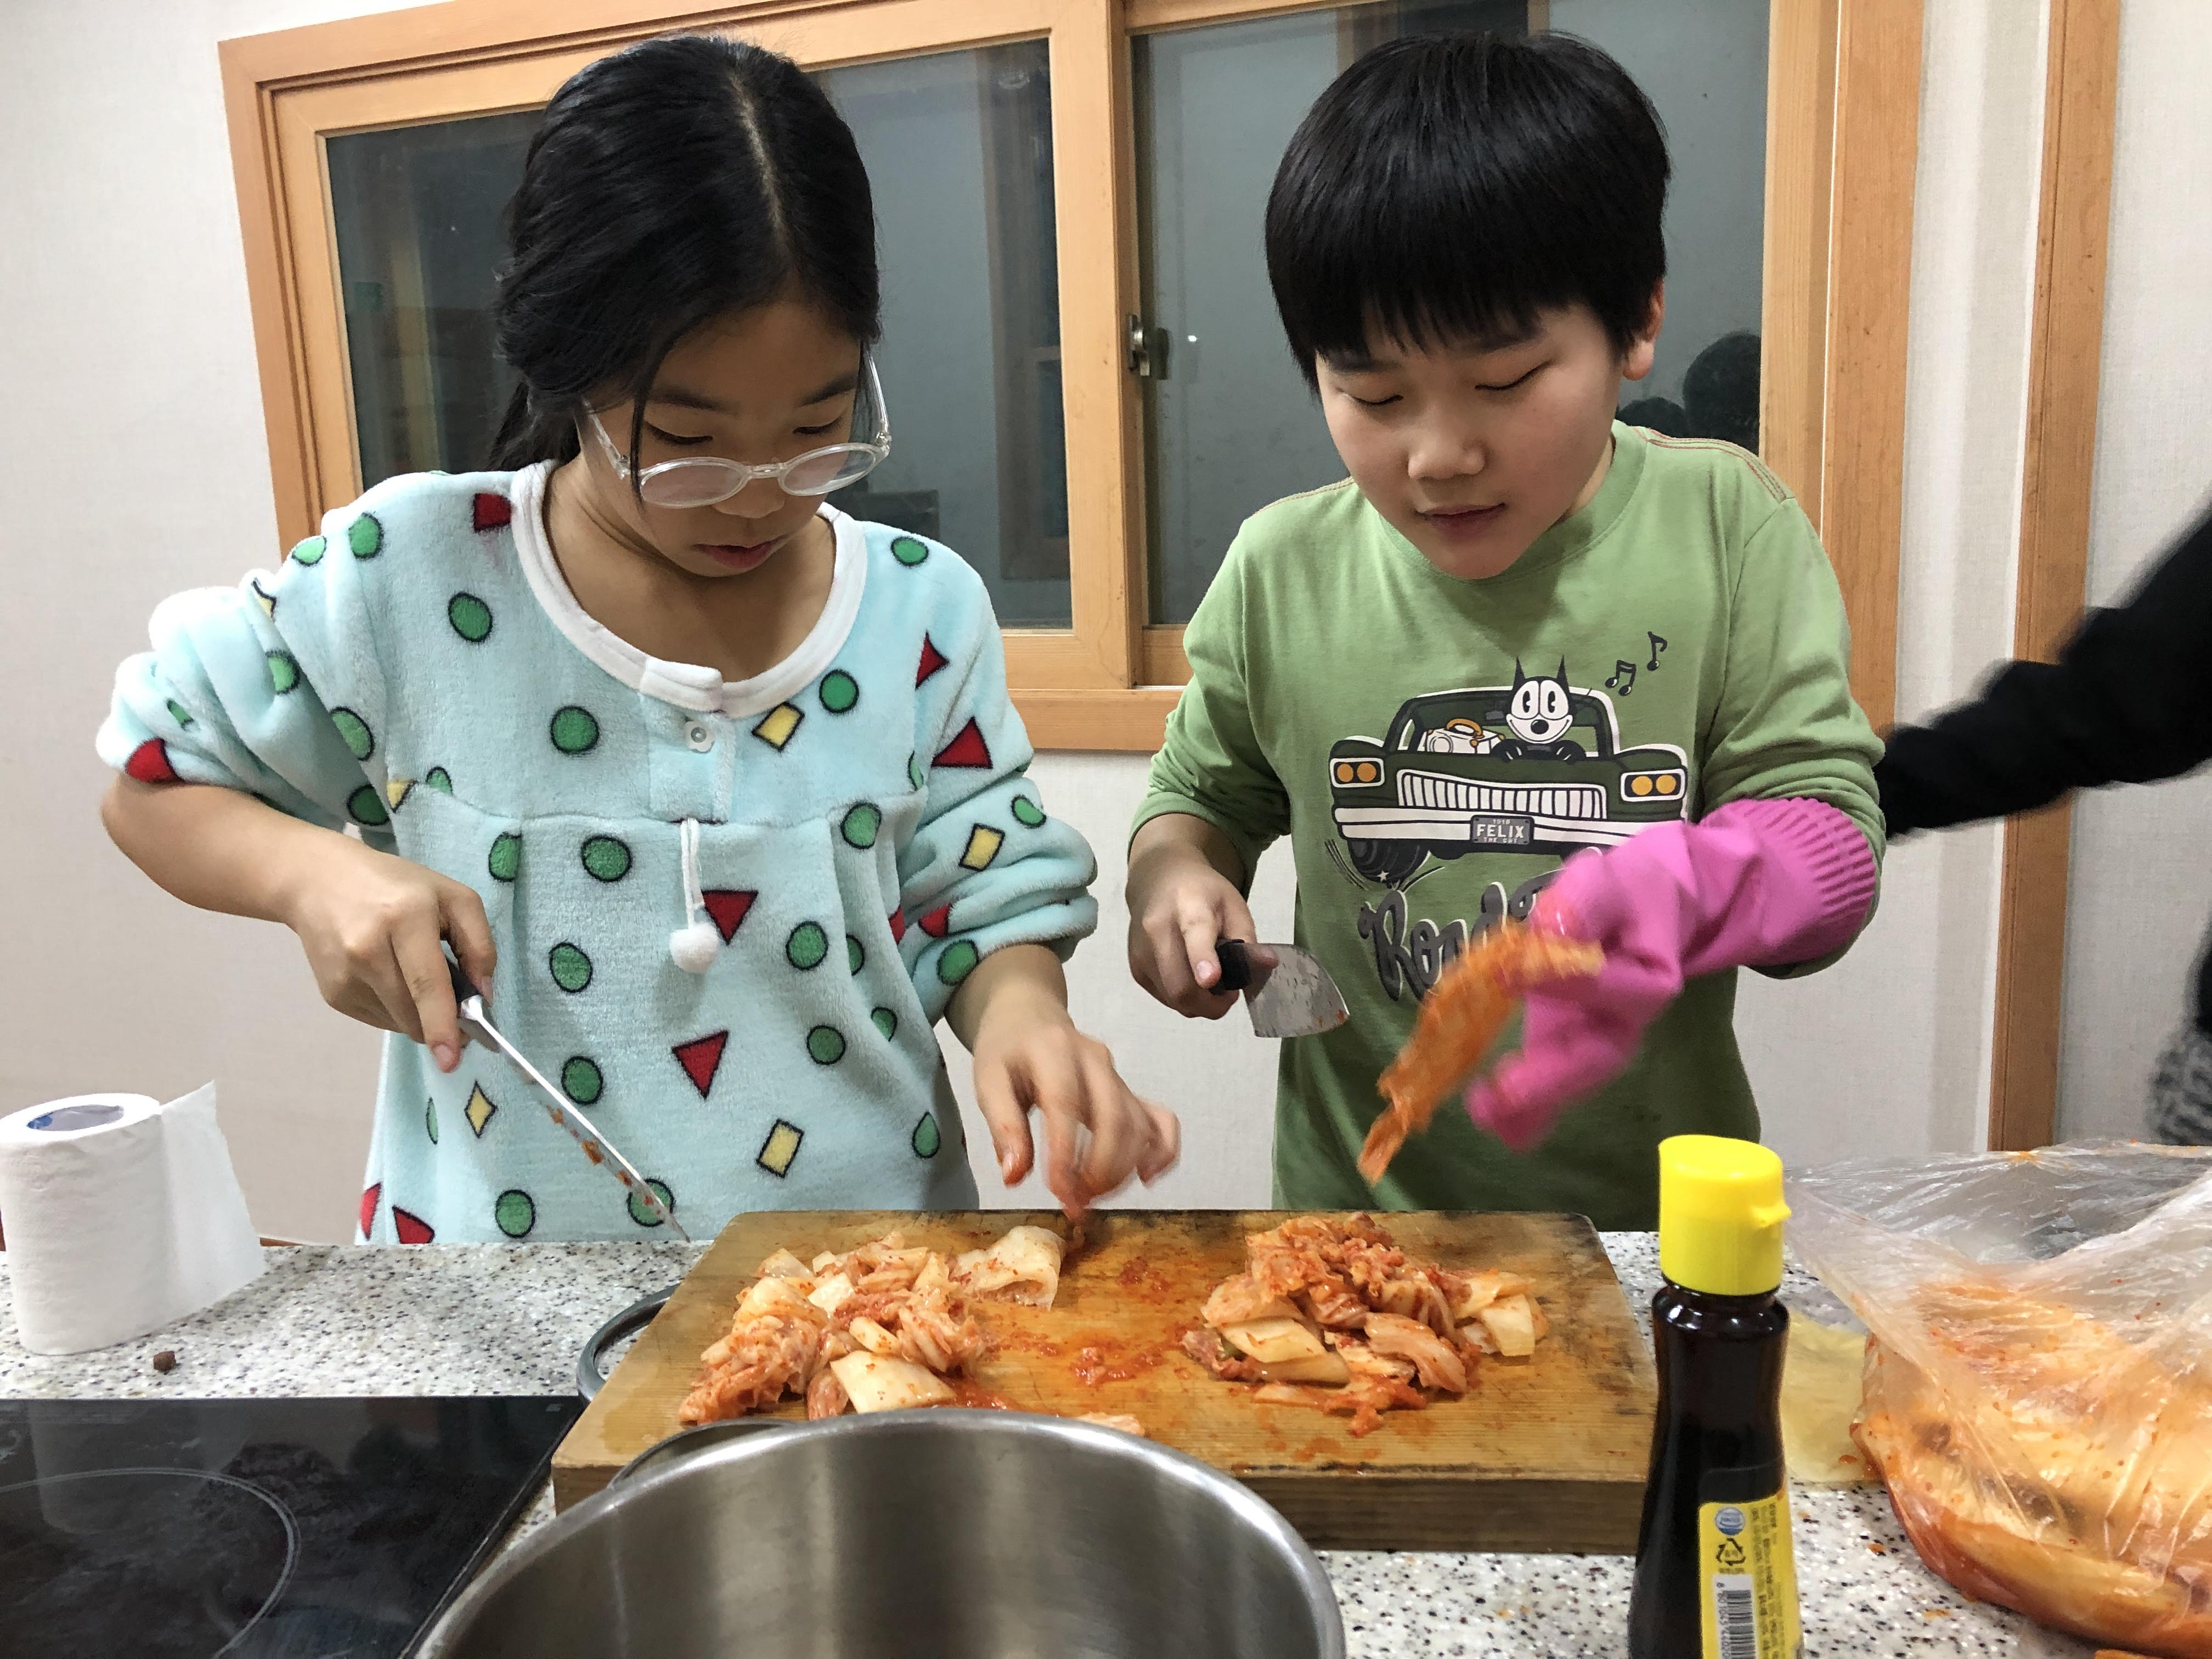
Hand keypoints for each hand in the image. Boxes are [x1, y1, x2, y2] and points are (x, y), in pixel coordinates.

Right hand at [278, 834, 497, 1073]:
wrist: (319, 882)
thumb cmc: (397, 886)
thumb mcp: (452, 896)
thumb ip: (479, 944)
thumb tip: (482, 996)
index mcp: (404, 918)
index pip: (427, 983)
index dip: (442, 1025)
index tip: (452, 1059)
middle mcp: (367, 950)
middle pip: (413, 1011)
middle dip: (441, 1024)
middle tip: (459, 1012)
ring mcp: (345, 976)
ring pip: (399, 1022)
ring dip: (419, 1014)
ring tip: (414, 974)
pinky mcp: (333, 994)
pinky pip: (380, 1019)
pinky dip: (397, 1008)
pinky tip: (389, 976)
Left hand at [964, 968, 1178, 1217]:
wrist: (1029, 1016)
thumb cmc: (1006, 1052)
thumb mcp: (988, 1082)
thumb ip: (1003, 1127)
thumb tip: (1015, 1177)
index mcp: (1054, 1051)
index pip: (1066, 1104)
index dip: (1065, 1152)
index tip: (1058, 1191)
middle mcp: (1095, 1059)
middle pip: (1114, 1117)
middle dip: (1100, 1170)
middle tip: (1075, 1203)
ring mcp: (1117, 1075)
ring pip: (1138, 1125)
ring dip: (1121, 1171)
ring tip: (1091, 1198)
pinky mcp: (1129, 1090)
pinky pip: (1160, 1119)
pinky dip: (1163, 1150)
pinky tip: (1146, 1177)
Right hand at [1127, 837, 1257, 1018]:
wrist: (1158, 883)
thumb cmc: (1203, 895)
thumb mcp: (1233, 905)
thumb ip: (1248, 938)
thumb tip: (1268, 963)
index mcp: (1188, 904)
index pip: (1194, 933)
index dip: (1202, 958)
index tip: (1211, 979)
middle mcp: (1156, 928)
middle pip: (1180, 984)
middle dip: (1211, 1004)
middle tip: (1230, 995)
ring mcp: (1141, 952)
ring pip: (1174, 999)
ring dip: (1200, 1004)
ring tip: (1213, 984)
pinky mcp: (1135, 969)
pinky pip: (1166, 999)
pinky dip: (1185, 999)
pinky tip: (1192, 978)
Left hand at [1465, 799, 1875, 1150]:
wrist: (1647, 910)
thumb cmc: (1625, 894)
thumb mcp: (1606, 881)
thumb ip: (1584, 902)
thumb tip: (1552, 929)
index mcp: (1649, 977)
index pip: (1614, 987)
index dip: (1567, 983)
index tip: (1509, 971)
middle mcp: (1628, 1021)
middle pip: (1598, 1057)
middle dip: (1550, 1080)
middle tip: (1502, 1093)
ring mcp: (1600, 1041)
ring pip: (1576, 1081)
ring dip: (1532, 1106)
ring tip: (1487, 1116)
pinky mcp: (1573, 1050)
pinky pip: (1558, 1090)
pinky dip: (1527, 1114)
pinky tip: (1492, 1124)